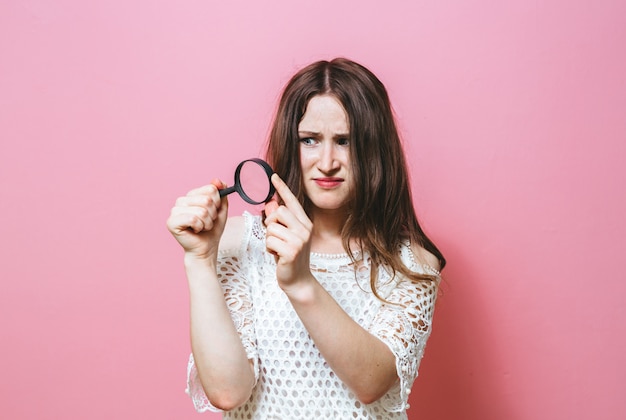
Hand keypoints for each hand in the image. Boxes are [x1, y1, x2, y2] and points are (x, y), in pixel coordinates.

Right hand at [166, 179, 228, 260]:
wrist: (206, 248)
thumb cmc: (212, 230)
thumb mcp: (221, 209)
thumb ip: (221, 193)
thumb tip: (218, 181)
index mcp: (192, 195)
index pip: (211, 189)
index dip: (217, 203)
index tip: (213, 212)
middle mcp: (181, 201)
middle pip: (207, 200)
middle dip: (212, 215)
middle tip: (206, 222)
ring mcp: (174, 211)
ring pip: (201, 210)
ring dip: (207, 222)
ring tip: (201, 228)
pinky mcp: (171, 222)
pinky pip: (192, 218)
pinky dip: (199, 227)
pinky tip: (195, 230)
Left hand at [264, 174, 313, 288]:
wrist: (298, 280)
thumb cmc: (290, 257)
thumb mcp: (287, 236)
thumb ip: (281, 222)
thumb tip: (271, 205)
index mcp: (305, 223)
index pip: (292, 201)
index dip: (282, 188)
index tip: (273, 176)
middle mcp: (305, 229)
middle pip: (278, 212)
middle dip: (270, 224)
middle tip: (275, 237)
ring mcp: (299, 240)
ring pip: (271, 228)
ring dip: (269, 240)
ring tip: (278, 249)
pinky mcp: (291, 251)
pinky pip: (269, 241)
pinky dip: (269, 249)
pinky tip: (277, 256)